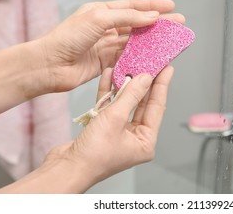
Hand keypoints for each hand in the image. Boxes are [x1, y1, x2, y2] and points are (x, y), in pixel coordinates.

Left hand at [37, 0, 183, 92]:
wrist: (50, 65)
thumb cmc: (67, 38)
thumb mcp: (98, 19)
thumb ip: (127, 17)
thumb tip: (151, 17)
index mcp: (102, 11)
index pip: (132, 6)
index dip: (152, 6)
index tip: (170, 7)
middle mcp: (105, 27)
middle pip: (137, 24)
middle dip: (157, 24)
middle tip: (176, 24)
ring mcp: (106, 45)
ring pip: (134, 42)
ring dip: (151, 42)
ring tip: (169, 42)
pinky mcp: (106, 62)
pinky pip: (127, 58)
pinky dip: (140, 58)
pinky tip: (152, 58)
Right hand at [44, 65, 173, 191]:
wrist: (65, 168)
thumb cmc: (93, 153)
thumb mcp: (115, 118)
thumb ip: (131, 95)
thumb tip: (144, 78)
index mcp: (145, 142)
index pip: (157, 107)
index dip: (162, 86)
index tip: (167, 68)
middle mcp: (134, 138)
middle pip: (143, 105)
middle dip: (144, 84)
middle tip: (150, 64)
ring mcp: (119, 134)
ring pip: (125, 104)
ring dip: (124, 86)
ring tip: (130, 65)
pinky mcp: (104, 129)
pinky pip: (111, 107)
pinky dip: (109, 93)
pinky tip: (109, 76)